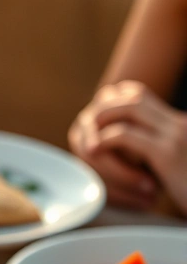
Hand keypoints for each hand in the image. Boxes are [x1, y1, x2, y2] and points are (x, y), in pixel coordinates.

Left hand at [69, 80, 186, 210]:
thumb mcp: (173, 168)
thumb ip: (153, 154)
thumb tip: (125, 154)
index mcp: (180, 125)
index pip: (141, 94)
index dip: (113, 101)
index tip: (95, 120)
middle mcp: (180, 123)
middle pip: (133, 95)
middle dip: (104, 109)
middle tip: (86, 129)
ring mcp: (176, 135)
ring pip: (128, 108)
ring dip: (102, 120)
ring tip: (88, 139)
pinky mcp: (168, 153)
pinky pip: (126, 135)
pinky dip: (104, 140)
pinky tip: (94, 151)